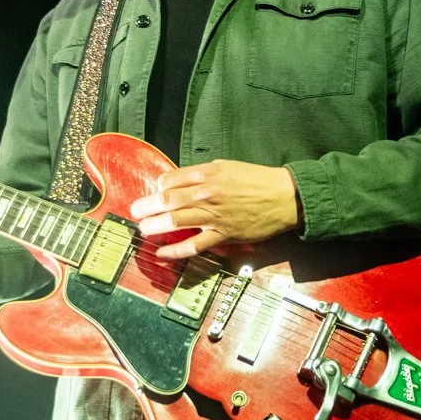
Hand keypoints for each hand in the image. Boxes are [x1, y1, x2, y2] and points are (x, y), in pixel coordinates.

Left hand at [129, 160, 301, 260]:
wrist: (285, 197)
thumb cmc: (258, 180)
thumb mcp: (228, 167)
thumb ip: (203, 175)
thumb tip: (181, 182)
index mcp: (207, 174)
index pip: (170, 180)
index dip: (158, 187)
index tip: (154, 193)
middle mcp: (206, 194)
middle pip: (167, 200)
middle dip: (146, 207)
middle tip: (135, 211)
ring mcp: (213, 216)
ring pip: (175, 221)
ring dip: (154, 226)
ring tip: (143, 229)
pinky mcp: (222, 235)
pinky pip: (193, 245)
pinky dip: (174, 250)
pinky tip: (161, 252)